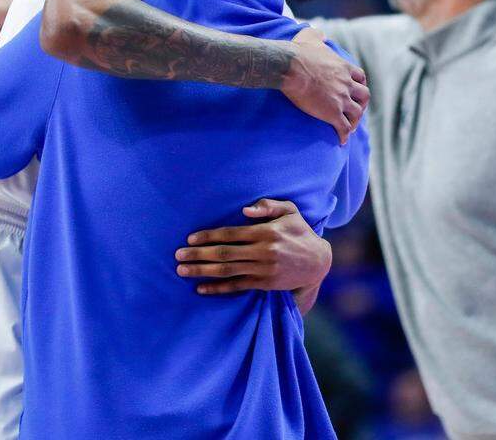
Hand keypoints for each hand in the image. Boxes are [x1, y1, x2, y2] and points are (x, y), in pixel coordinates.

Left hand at [175, 198, 331, 313]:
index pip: (230, 234)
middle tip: (177, 256)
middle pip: (224, 254)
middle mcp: (263, 252)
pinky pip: (236, 286)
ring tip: (183, 270)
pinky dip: (218, 288)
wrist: (318, 263)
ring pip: (227, 271)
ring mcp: (263, 270)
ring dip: (202, 272)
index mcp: (266, 232)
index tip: (190, 238)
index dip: (208, 236)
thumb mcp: (290, 211)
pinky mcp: (264, 284)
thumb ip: (268, 206)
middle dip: (198, 255)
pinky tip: (201, 288)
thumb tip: (246, 210)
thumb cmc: (300, 231)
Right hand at [282, 28, 368, 143]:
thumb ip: (317, 35)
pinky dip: (344, 135)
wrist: (290, 67)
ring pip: (356, 113)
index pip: (360, 77)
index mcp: (343, 67)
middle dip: (361, 104)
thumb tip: (320, 34)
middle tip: (355, 111)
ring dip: (354, 121)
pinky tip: (340, 140)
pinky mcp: (332, 113)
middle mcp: (346, 83)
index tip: (356, 90)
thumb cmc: (298, 52)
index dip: (359, 85)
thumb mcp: (310, 37)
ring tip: (349, 128)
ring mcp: (341, 99)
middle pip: (364, 96)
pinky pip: (343, 128)